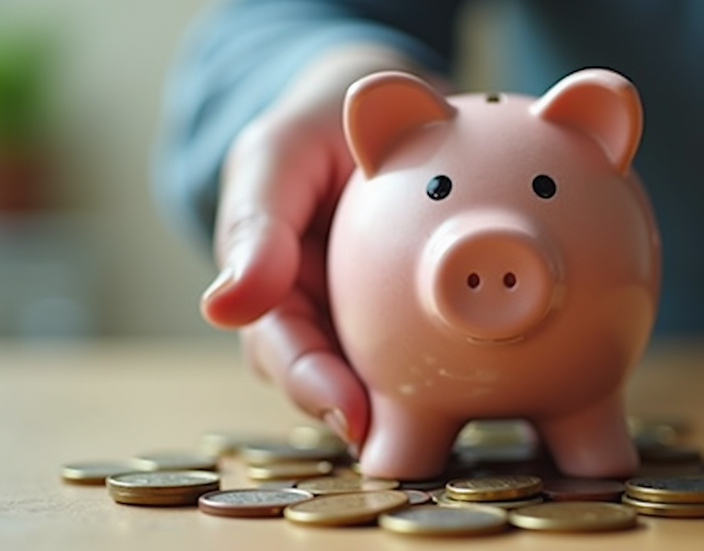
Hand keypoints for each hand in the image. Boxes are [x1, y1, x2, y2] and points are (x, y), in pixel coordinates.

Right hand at [199, 44, 430, 447]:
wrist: (375, 107)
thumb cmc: (318, 127)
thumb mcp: (276, 155)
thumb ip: (253, 223)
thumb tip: (222, 307)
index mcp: (268, 283)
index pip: (280, 345)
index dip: (311, 383)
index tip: (350, 413)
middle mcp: (309, 310)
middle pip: (324, 377)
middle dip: (357, 412)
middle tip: (401, 440)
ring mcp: (354, 314)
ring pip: (370, 373)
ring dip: (399, 403)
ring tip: (445, 426)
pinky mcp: (401, 313)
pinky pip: (417, 347)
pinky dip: (440, 366)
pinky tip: (480, 381)